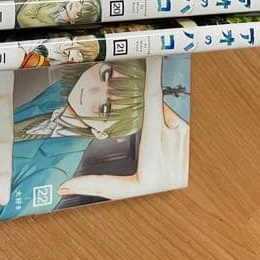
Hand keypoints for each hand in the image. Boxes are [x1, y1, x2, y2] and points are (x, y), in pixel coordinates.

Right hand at [57, 56, 188, 199]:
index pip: (151, 98)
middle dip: (151, 104)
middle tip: (147, 109)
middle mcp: (174, 135)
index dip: (150, 75)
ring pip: (167, 110)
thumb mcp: (128, 191)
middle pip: (157, 103)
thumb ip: (98, 185)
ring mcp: (186, 133)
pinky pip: (178, 118)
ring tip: (159, 139)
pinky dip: (170, 122)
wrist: (191, 204)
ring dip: (160, 117)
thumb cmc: (160, 191)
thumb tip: (66, 186)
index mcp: (155, 143)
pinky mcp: (193, 132)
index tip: (149, 55)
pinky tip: (168, 138)